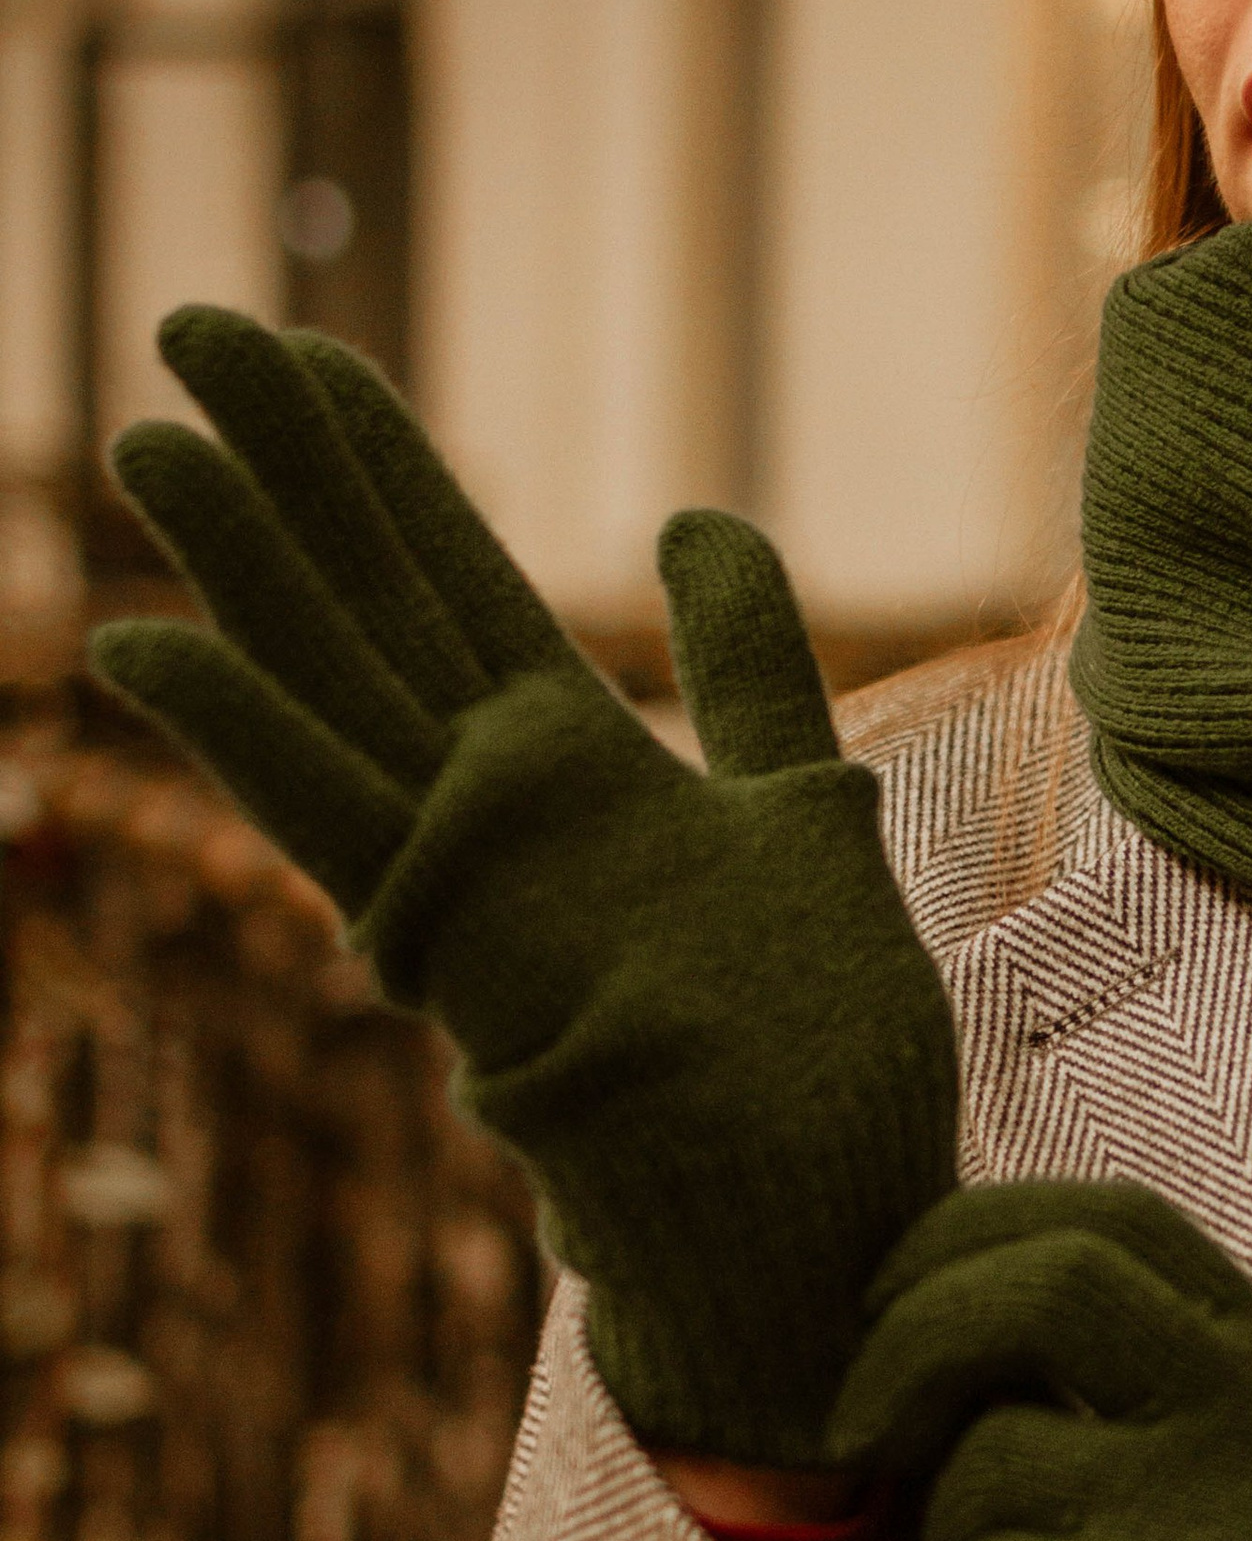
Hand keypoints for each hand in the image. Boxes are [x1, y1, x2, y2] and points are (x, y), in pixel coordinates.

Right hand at [92, 309, 956, 1468]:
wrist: (825, 1214)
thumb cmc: (818, 1052)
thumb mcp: (804, 807)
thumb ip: (745, 668)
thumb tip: (698, 522)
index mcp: (574, 761)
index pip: (451, 571)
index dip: (375, 461)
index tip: (303, 351)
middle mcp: (499, 802)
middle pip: (370, 596)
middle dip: (284, 464)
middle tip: (189, 326)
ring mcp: (470, 872)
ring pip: (331, 682)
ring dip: (236, 566)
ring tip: (146, 444)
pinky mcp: (463, 946)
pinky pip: (329, 821)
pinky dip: (237, 735)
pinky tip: (137, 645)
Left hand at [831, 1180, 1251, 1540]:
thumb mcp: (1246, 1513)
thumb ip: (1144, 1410)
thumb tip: (929, 1319)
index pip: (1114, 1223)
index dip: (972, 1236)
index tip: (890, 1301)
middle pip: (1048, 1280)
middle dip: (910, 1334)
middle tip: (852, 1429)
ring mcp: (1238, 1523)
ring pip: (990, 1463)